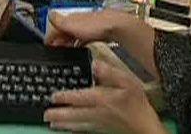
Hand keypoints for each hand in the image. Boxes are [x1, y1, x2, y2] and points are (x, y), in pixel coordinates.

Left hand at [44, 61, 164, 132]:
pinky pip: (83, 130)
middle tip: (45, 114)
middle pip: (72, 114)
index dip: (64, 97)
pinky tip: (68, 129)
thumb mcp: (128, 81)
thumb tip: (95, 64)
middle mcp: (96, 112)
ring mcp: (98, 123)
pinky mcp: (101, 129)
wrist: (144, 126)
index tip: (53, 96)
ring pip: (75, 123)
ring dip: (62, 123)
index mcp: (102, 98)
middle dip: (57, 114)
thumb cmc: (138, 104)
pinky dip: (73, 129)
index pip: (78, 97)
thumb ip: (110, 72)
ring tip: (51, 122)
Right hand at [45, 10, 126, 46]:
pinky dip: (78, 43)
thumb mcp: (73, 24)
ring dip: (68, 42)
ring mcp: (87, 26)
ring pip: (74, 35)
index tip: (47, 45)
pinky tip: (79, 48)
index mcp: (71, 17)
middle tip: (56, 50)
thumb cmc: (96, 25)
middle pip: (65, 30)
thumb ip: (60, 21)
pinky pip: (83, 38)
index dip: (51, 35)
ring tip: (65, 51)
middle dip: (59, 40)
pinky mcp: (95, 32)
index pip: (56, 25)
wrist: (115, 26)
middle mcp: (79, 20)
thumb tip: (49, 14)